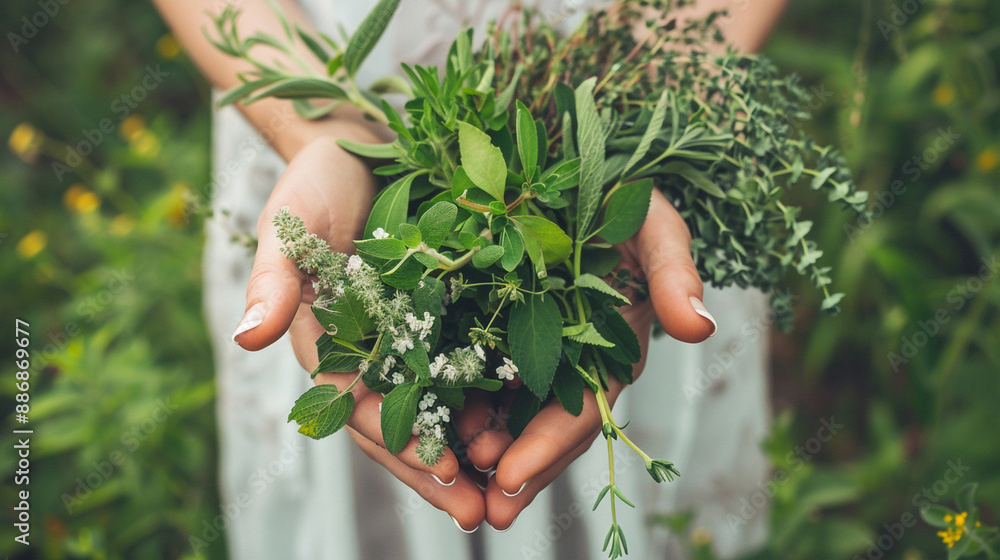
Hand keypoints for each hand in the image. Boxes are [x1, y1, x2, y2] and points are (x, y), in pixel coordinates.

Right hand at [232, 136, 486, 529]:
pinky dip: (491, 400)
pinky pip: (467, 366)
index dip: (398, 440)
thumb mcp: (290, 222)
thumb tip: (247, 338)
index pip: (360, 408)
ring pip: (439, 407)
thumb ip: (273, 279)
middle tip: (480, 514)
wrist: (356, 149)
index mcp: (328, 346)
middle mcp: (370, 353)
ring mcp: (408, 339)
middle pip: (402, 423)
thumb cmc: (315, 183)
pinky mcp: (443, 316)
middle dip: (438, 469)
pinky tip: (525, 425)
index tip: (440, 469)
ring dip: (471, 449)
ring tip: (510, 484)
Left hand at [460, 189, 716, 530]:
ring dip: (476, 446)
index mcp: (609, 347)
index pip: (581, 411)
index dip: (547, 448)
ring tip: (444, 472)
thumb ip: (673, 269)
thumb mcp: (650, 221)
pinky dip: (449, 399)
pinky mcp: (489, 322)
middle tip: (479, 507)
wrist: (567, 161)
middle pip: (539, 427)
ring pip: (502, 409)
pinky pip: (469, 372)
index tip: (509, 477)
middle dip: (513, 469)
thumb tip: (699, 327)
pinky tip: (421, 418)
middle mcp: (569, 356)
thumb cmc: (619, 194)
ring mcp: (529, 342)